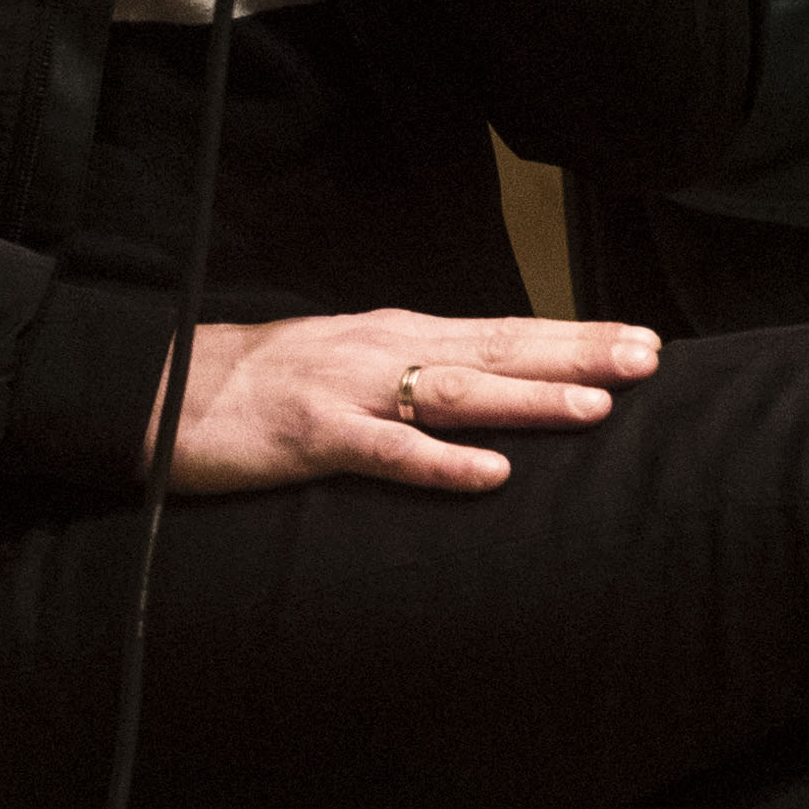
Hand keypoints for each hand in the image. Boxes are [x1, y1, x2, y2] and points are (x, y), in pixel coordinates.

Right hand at [166, 311, 657, 493]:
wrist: (159, 386)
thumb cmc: (258, 384)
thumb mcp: (348, 363)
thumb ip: (412, 371)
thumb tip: (486, 382)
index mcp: (396, 335)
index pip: (503, 331)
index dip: (574, 335)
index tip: (643, 339)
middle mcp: (383, 350)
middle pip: (497, 350)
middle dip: (577, 354)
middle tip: (649, 359)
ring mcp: (349, 392)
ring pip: (456, 394)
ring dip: (528, 399)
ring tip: (595, 408)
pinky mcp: (312, 437)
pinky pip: (387, 454)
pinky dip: (442, 464)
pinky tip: (491, 477)